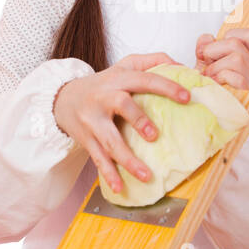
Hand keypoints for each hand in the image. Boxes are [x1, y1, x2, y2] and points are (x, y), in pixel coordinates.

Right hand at [52, 51, 191, 194]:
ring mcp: (93, 120)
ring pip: (110, 141)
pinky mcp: (86, 139)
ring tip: (146, 175)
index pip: (144, 79)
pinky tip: (120, 188)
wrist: (62, 98)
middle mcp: (104, 97)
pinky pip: (98, 158)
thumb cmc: (102, 83)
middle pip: (122, 105)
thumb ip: (152, 61)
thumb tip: (181, 65)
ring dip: (128, 159)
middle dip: (138, 120)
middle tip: (154, 136)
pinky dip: (108, 174)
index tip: (186, 97)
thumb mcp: (124, 66)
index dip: (166, 87)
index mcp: (118, 79)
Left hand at [195, 29, 248, 90]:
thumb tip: (207, 38)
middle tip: (207, 66)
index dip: (227, 36)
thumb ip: (208, 51)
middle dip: (214, 51)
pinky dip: (219, 78)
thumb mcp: (210, 68)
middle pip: (237, 43)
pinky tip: (214, 86)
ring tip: (210, 78)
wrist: (217, 121)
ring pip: (237, 57)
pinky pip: (235, 76)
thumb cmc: (215, 94)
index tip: (214, 50)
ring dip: (215, 67)